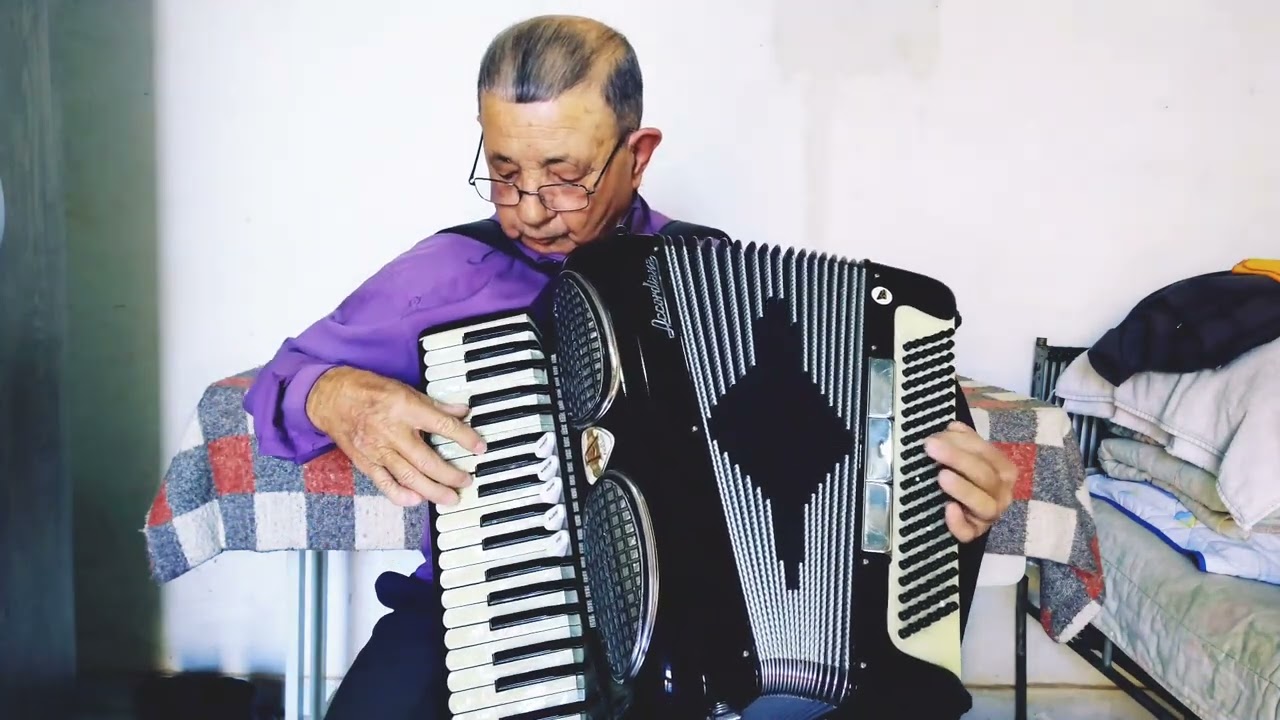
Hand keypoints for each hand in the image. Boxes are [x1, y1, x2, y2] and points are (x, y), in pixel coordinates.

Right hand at [305, 366, 485, 506]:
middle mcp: (392, 431)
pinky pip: (385, 484)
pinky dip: (401, 495)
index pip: (443, 426)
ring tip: (450, 498)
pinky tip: (417, 500)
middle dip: (451, 474)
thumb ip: (434, 405)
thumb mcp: (404, 389)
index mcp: (405, 408)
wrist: (330, 397)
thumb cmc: (368, 390)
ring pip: (409, 477)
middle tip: (466, 480)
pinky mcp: (365, 462)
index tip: (480, 447)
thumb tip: (461, 412)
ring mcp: (378, 450)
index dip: (465, 438)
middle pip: (427, 460)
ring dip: (433, 490)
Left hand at [925, 421, 1016, 541]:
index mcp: (1003, 470)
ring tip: (941, 476)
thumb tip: (953, 427)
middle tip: (931, 447)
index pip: (988, 454)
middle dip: (958, 459)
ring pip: (984, 505)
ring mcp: (989, 516)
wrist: (961, 508)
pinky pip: (969, 533)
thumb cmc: (965, 475)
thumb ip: (962, 440)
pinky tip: (948, 508)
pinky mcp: (974, 533)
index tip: (937, 437)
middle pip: (985, 476)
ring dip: (963, 489)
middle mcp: (1002, 494)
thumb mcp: (965, 454)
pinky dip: (959, 523)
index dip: (963, 444)